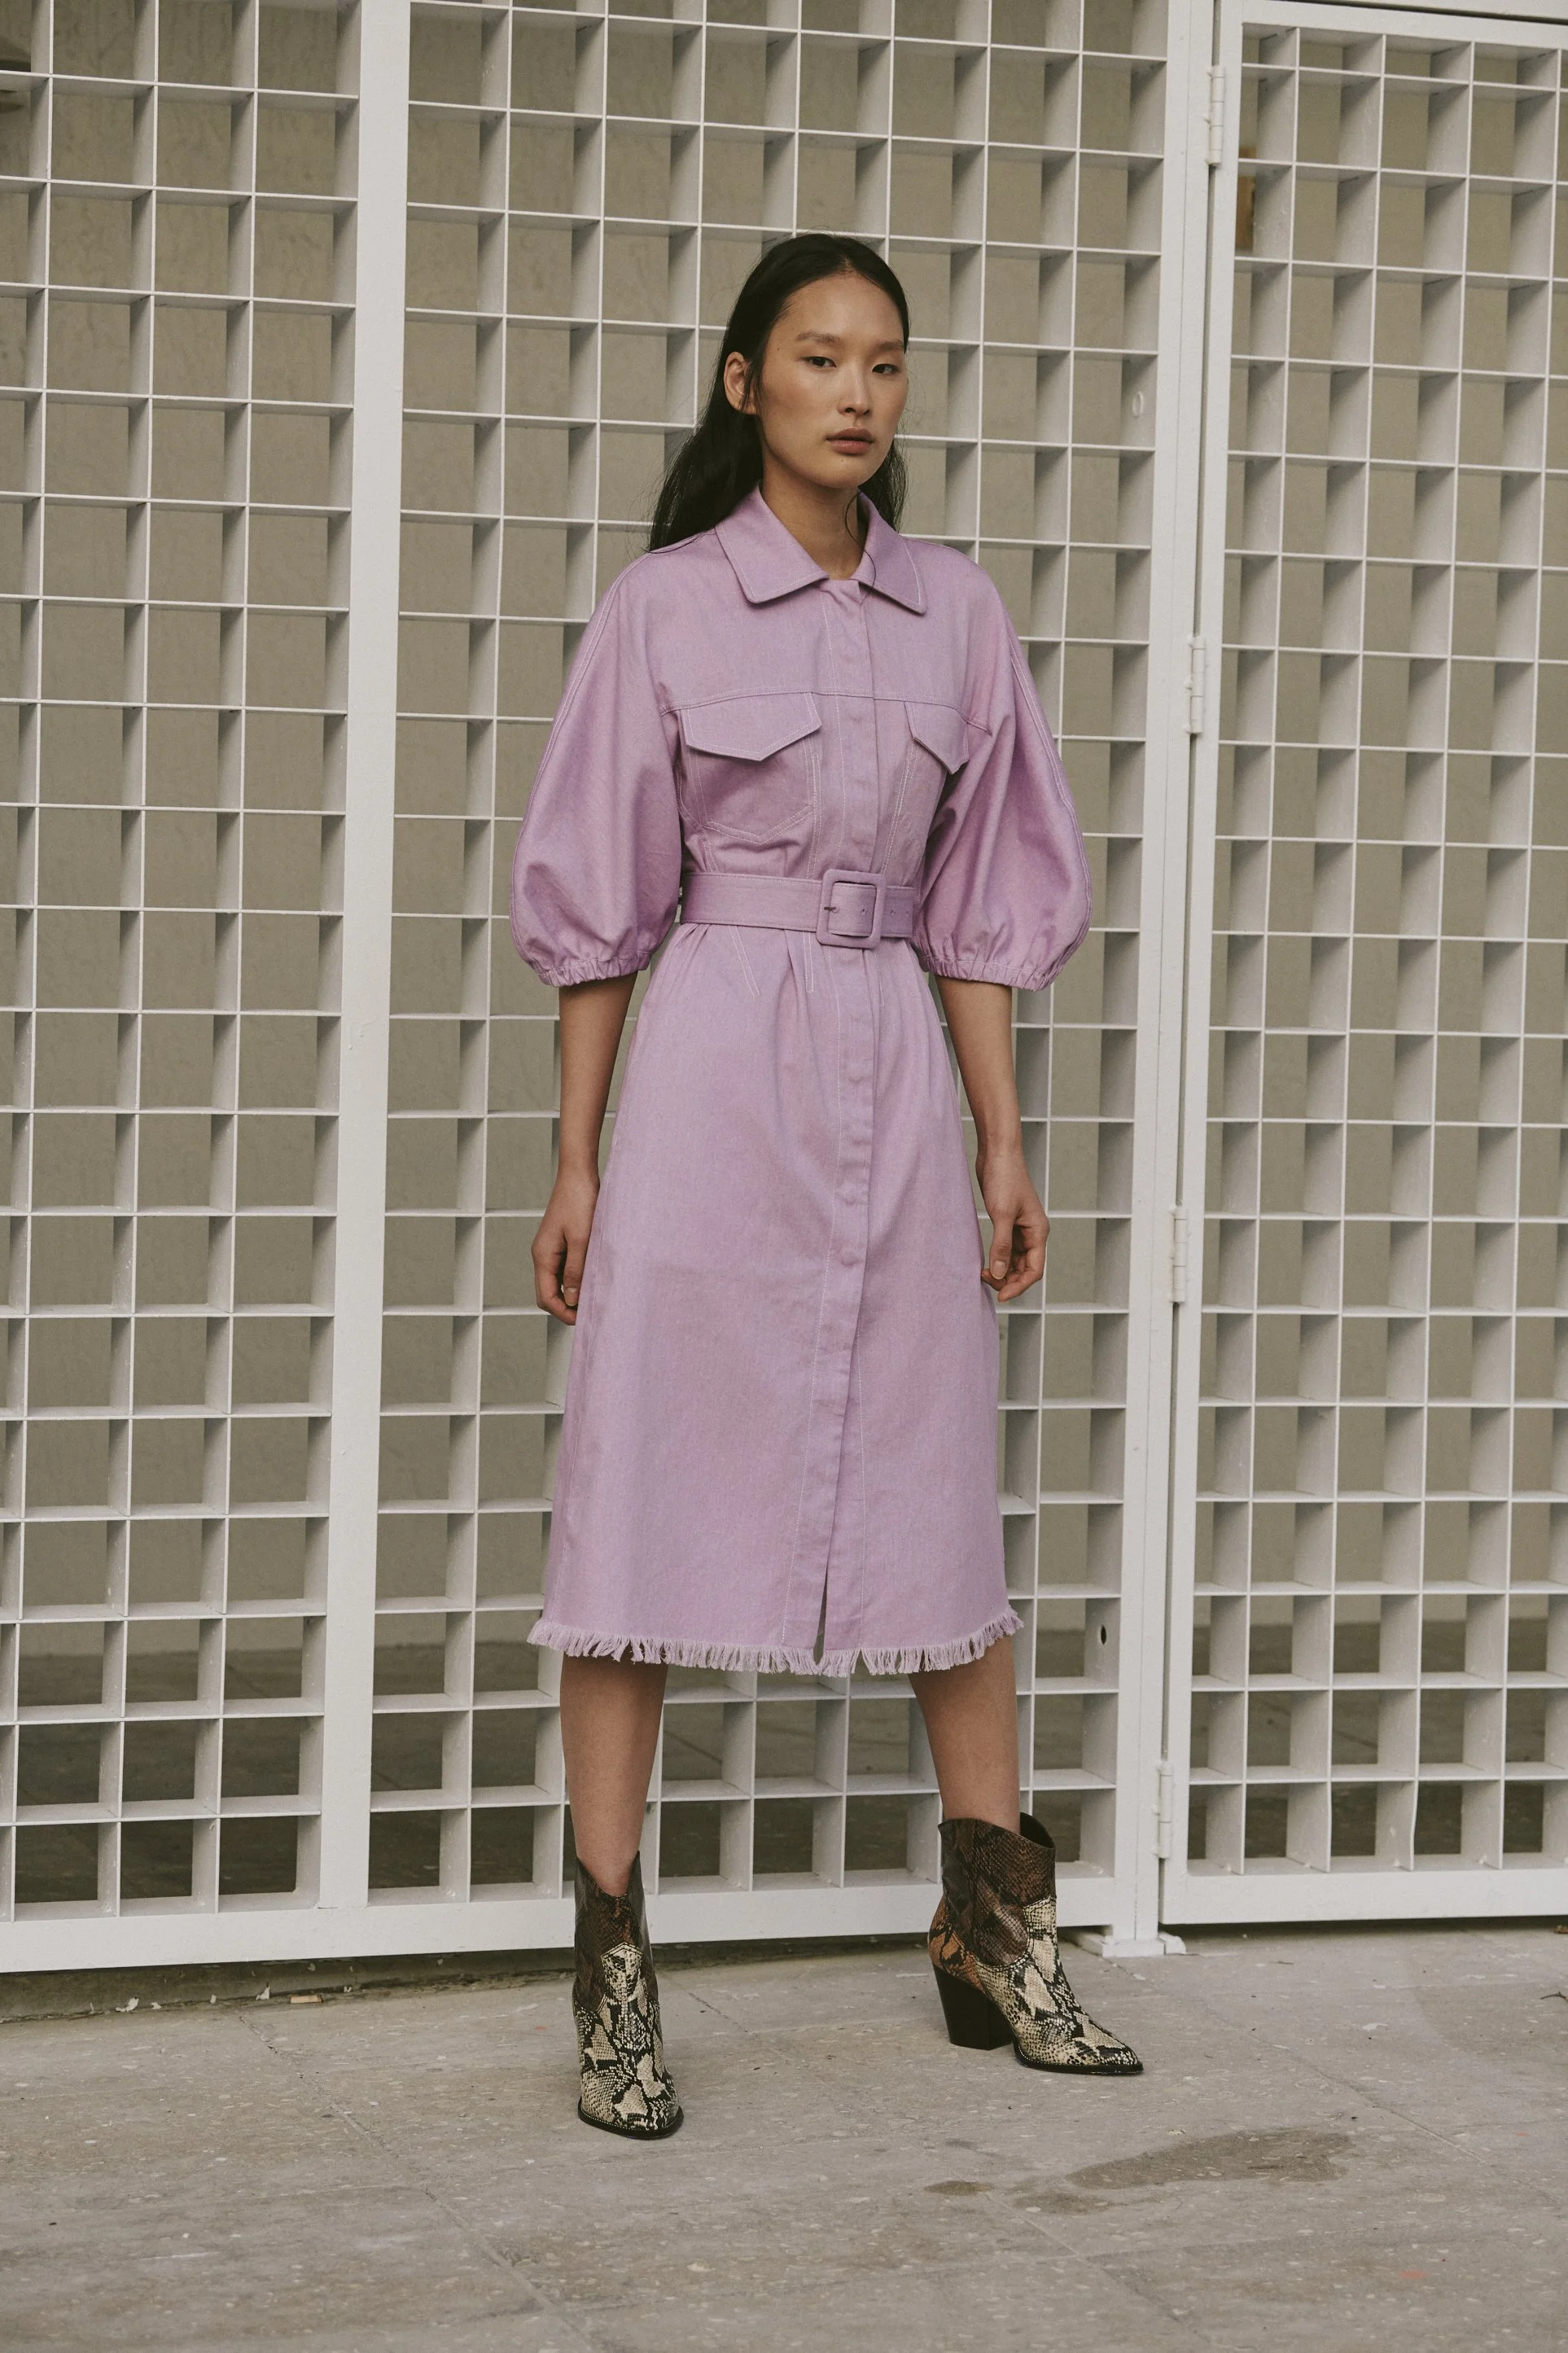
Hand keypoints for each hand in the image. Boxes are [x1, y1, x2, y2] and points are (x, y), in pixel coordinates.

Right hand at [532, 1163, 599, 1323]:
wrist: (578, 1175)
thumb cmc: (580, 1203)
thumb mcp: (581, 1240)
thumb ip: (576, 1270)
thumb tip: (572, 1300)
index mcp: (543, 1256)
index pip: (546, 1297)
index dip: (563, 1313)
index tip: (583, 1319)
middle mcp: (542, 1255)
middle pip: (548, 1293)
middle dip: (566, 1307)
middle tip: (590, 1312)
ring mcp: (550, 1249)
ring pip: (557, 1282)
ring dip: (572, 1293)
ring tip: (594, 1297)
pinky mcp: (560, 1242)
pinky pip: (564, 1269)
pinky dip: (575, 1279)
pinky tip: (592, 1278)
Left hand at [976, 1144, 1047, 1302]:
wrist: (997, 1152)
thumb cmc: (1003, 1178)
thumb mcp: (1001, 1214)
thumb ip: (1001, 1246)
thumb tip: (1000, 1275)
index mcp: (1038, 1231)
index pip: (1034, 1270)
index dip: (1019, 1286)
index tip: (1000, 1296)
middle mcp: (1032, 1232)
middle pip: (1025, 1268)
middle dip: (1008, 1280)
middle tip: (985, 1281)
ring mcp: (1020, 1228)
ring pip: (1015, 1260)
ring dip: (1002, 1271)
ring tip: (983, 1273)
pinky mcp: (1007, 1222)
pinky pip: (1005, 1248)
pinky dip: (997, 1258)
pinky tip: (984, 1262)